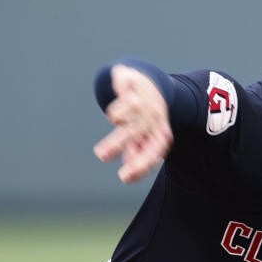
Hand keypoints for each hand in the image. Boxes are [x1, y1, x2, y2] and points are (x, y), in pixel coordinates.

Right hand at [93, 64, 172, 182]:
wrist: (149, 83)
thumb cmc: (145, 117)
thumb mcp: (145, 136)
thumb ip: (137, 153)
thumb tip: (129, 173)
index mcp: (160, 133)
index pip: (153, 152)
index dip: (140, 166)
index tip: (124, 177)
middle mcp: (154, 118)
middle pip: (135, 132)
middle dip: (117, 144)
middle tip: (101, 155)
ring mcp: (144, 100)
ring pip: (125, 114)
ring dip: (117, 119)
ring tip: (117, 120)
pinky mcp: (132, 85)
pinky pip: (120, 96)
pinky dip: (116, 107)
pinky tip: (117, 108)